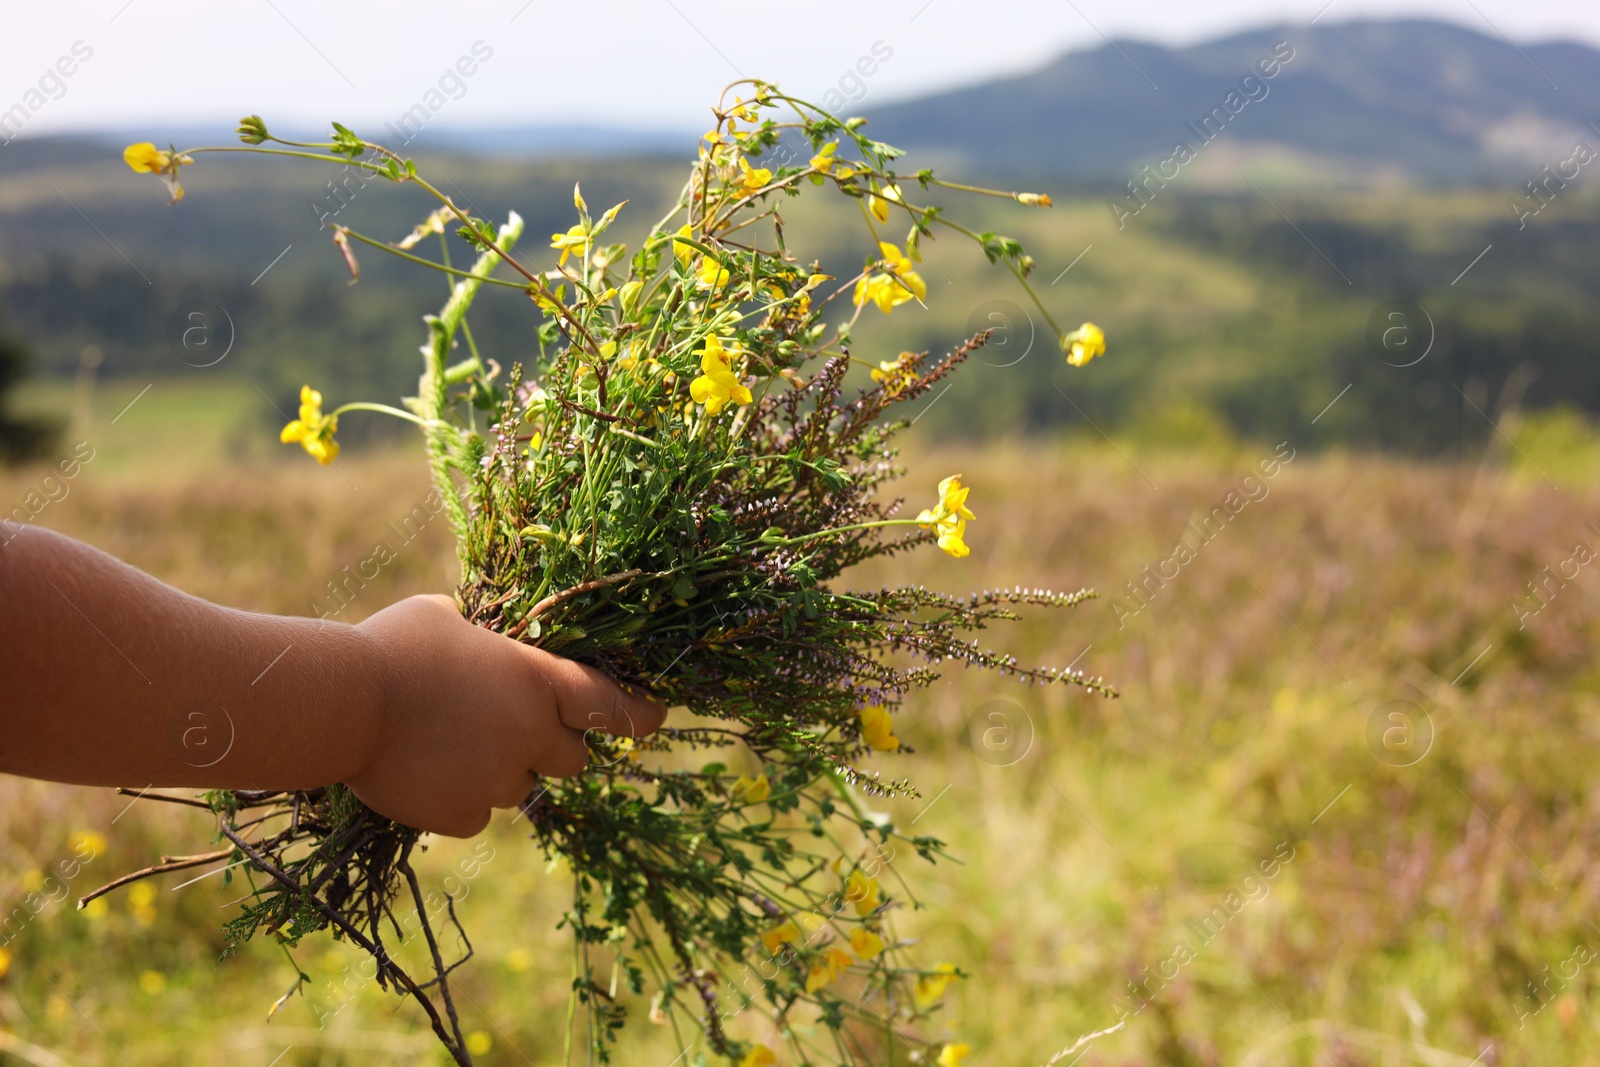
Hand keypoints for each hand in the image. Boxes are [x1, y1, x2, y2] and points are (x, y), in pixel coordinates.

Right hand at [349, 594, 664, 836]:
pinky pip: (476, 814)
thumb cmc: (392, 646)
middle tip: (512, 729)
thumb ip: (482, 637)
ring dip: (499, 771)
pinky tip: (423, 771)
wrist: (338, 705)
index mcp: (536, 682)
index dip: (637, 713)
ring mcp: (497, 781)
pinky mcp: (461, 816)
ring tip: (447, 743)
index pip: (609, 704)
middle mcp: (530, 735)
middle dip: (551, 746)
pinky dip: (460, 799)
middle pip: (572, 759)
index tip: (655, 716)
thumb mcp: (445, 616)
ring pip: (519, 787)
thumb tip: (478, 637)